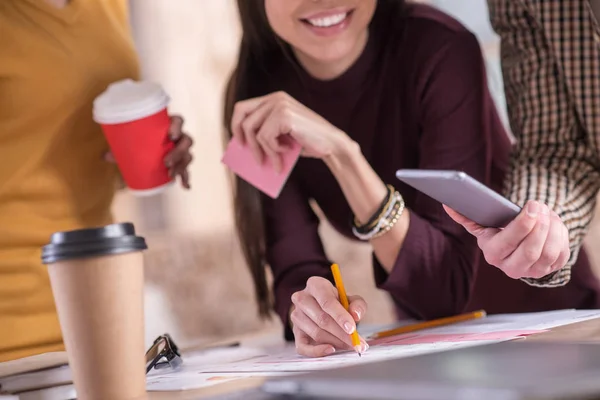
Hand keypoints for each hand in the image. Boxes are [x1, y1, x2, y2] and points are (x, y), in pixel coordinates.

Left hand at [105, 115, 193, 188]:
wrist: (144, 143)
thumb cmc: (140, 138)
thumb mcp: (131, 140)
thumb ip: (120, 146)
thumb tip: (105, 156)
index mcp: (168, 125)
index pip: (178, 120)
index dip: (177, 127)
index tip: (170, 135)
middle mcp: (178, 136)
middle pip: (186, 141)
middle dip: (178, 152)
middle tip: (166, 161)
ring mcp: (181, 149)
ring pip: (188, 155)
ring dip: (181, 165)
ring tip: (170, 174)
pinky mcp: (180, 162)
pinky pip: (186, 169)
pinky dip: (186, 178)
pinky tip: (185, 186)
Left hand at [231, 91, 349, 171]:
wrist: (331, 144)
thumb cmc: (307, 142)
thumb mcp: (282, 136)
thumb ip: (265, 134)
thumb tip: (242, 146)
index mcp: (274, 99)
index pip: (242, 108)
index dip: (235, 125)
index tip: (238, 142)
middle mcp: (275, 98)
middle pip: (243, 119)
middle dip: (245, 140)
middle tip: (252, 157)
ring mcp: (279, 105)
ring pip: (253, 131)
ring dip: (263, 151)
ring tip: (275, 164)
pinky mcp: (284, 115)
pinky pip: (265, 137)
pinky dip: (274, 150)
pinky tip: (287, 152)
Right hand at [290, 277, 368, 357]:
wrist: (322, 307)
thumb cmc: (338, 303)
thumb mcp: (351, 299)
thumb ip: (357, 305)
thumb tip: (355, 315)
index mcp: (315, 285)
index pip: (327, 302)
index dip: (340, 316)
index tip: (352, 329)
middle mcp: (301, 298)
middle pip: (322, 319)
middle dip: (342, 334)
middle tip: (357, 343)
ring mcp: (296, 316)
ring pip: (316, 333)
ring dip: (335, 342)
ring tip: (350, 345)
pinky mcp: (295, 332)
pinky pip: (302, 347)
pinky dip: (317, 351)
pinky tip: (331, 350)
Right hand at [444, 200, 569, 278]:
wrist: (518, 245)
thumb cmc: (499, 230)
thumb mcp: (484, 225)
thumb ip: (468, 217)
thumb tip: (448, 205)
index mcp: (492, 254)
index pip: (508, 243)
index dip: (523, 225)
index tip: (531, 206)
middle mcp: (510, 267)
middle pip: (530, 250)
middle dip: (540, 225)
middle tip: (541, 206)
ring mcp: (531, 272)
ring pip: (548, 252)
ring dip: (552, 229)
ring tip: (548, 213)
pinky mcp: (549, 270)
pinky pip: (561, 254)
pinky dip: (561, 236)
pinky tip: (553, 224)